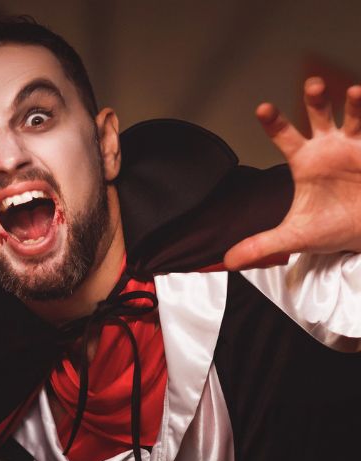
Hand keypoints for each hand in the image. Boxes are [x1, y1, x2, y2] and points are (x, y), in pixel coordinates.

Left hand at [225, 77, 360, 268]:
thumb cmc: (328, 226)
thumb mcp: (293, 237)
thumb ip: (260, 246)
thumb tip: (227, 262)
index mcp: (304, 162)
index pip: (285, 137)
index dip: (274, 123)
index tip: (262, 108)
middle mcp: (328, 147)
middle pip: (319, 115)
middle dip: (316, 99)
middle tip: (312, 85)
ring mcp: (355, 147)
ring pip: (354, 117)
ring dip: (355, 103)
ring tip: (355, 92)